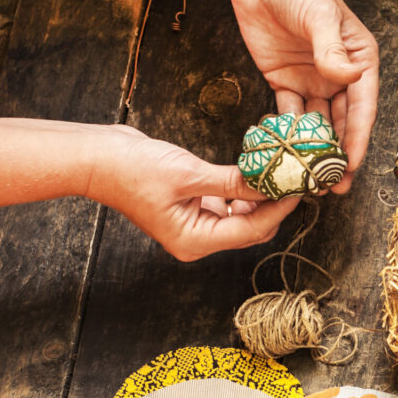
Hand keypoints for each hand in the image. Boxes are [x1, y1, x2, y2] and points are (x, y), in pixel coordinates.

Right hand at [87, 125, 299, 261]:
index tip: (300, 188)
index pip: (251, 231)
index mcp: (194, 241)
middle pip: (251, 229)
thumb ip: (233, 183)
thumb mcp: (190, 174)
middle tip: (294, 180)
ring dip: (259, 198)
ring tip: (278, 173)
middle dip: (273, 206)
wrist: (97, 156)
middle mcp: (197, 239)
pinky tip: (253, 172)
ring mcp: (194, 225)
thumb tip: (271, 183)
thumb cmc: (133, 169)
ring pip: (242, 218)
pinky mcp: (193, 207)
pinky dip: (241, 191)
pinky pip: (228, 205)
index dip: (279, 209)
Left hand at [220, 0, 378, 193]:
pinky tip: (285, 154)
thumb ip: (332, 50)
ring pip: (316, 125)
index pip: (362, 107)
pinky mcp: (284, 81)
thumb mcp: (319, 14)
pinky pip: (289, 114)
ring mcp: (312, 80)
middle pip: (343, 123)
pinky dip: (287, 135)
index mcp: (359, 61)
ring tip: (310, 179)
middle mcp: (339, 75)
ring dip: (314, 152)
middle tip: (333, 185)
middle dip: (338, 155)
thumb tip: (347, 76)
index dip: (357, 138)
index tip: (350, 164)